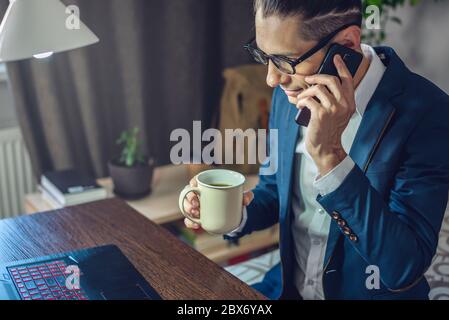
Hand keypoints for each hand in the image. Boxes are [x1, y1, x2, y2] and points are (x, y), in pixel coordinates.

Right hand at [182, 176, 253, 229]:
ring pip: (186, 206)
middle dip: (189, 199)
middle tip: (196, 205)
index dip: (192, 183)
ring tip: (196, 214)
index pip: (195, 180)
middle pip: (188, 193)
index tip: (195, 187)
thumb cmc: (235, 199)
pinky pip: (189, 219)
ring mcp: (196, 206)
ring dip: (187, 210)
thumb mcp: (242, 196)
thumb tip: (246, 199)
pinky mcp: (197, 217)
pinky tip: (195, 225)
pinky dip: (190, 222)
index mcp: (207, 185)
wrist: (234, 213)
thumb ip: (247, 196)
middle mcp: (199, 195)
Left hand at [296, 55, 355, 175]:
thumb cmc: (328, 130)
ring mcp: (333, 109)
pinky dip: (301, 101)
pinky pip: (308, 99)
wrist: (325, 148)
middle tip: (308, 79)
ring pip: (317, 88)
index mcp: (350, 103)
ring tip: (302, 99)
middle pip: (331, 79)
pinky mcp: (321, 114)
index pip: (348, 80)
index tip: (335, 57)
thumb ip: (334, 99)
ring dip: (306, 92)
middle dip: (317, 76)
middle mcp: (344, 104)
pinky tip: (300, 106)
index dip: (342, 67)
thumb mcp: (337, 114)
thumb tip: (319, 84)